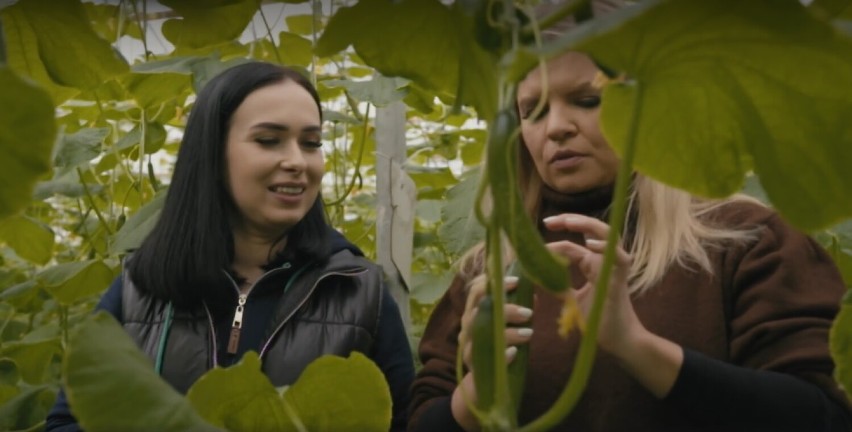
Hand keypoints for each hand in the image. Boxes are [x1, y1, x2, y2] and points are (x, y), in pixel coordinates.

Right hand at [452, 275, 533, 430]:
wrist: (483, 385)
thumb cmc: (497, 349)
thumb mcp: (505, 327)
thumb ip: (515, 311)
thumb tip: (534, 294)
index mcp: (473, 313)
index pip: (476, 290)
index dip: (494, 282)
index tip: (516, 282)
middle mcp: (467, 328)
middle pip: (479, 309)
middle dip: (505, 308)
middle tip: (529, 312)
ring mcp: (468, 348)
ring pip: (482, 333)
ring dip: (508, 331)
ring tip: (529, 332)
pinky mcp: (474, 367)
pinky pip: (485, 358)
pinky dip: (501, 354)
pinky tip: (514, 353)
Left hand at [543, 213, 640, 357]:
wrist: (618, 341)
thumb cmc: (598, 321)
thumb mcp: (571, 300)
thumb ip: (558, 286)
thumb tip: (537, 277)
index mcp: (592, 264)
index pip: (571, 244)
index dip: (552, 242)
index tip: (533, 247)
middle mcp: (604, 261)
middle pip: (590, 230)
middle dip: (569, 220)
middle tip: (547, 221)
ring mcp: (614, 268)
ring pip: (608, 235)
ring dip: (588, 225)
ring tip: (568, 221)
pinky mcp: (621, 279)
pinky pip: (620, 258)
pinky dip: (607, 248)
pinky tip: (590, 244)